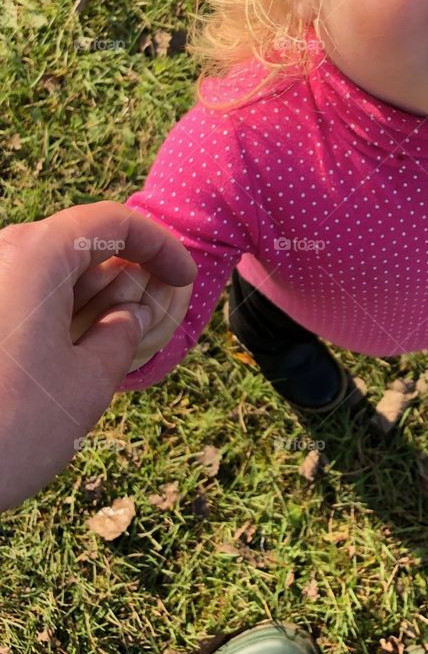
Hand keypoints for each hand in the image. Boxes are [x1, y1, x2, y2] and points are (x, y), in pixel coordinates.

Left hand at [0, 202, 196, 510]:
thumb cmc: (7, 430)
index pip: (110, 223)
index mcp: (34, 257)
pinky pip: (16, 296)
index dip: (159, 244)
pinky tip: (65, 353)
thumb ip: (120, 337)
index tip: (184, 277)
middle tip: (150, 311)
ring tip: (111, 340)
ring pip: (42, 271)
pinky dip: (50, 313)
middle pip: (73, 242)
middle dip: (120, 272)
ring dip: (84, 296)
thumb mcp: (86, 385)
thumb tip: (128, 317)